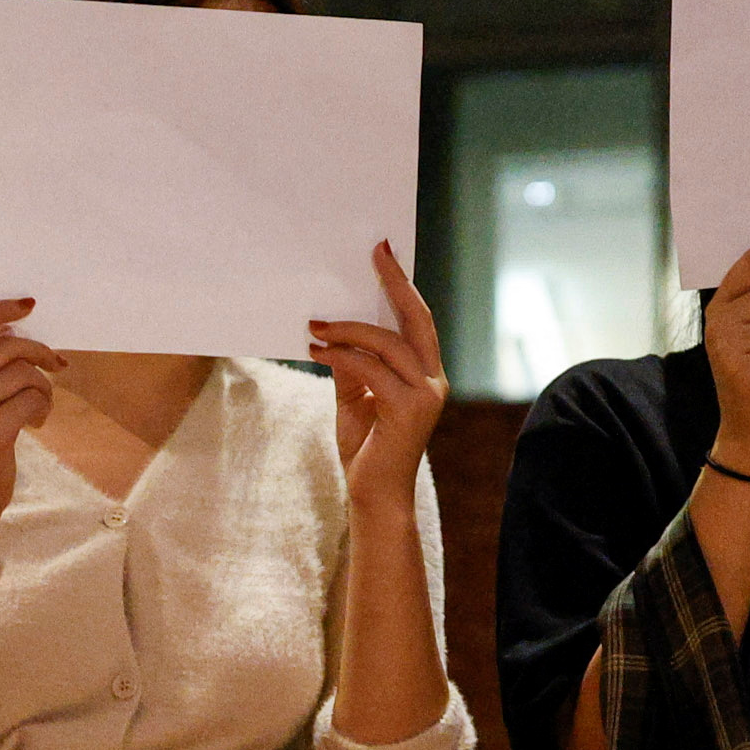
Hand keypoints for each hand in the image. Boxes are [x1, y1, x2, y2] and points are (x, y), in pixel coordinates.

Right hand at [0, 294, 55, 564]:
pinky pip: (32, 398)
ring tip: (39, 405)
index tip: (27, 305)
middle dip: (38, 350)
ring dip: (43, 386)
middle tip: (57, 362)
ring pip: (24, 372)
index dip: (0, 310)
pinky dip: (43, 406)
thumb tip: (14, 332)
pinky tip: (36, 422)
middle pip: (4, 346)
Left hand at [312, 241, 447, 505]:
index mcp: (425, 374)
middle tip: (372, 254)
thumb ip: (352, 367)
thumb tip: (332, 332)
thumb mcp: (355, 400)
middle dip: (394, 283)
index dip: (402, 285)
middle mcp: (433, 380)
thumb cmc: (366, 451)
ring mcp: (425, 395)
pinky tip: (318, 351)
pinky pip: (371, 369)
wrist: (374, 497)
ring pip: (387, 343)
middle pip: (415, 319)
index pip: (417, 321)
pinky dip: (342, 356)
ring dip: (348, 330)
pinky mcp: (409, 410)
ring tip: (316, 327)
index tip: (385, 252)